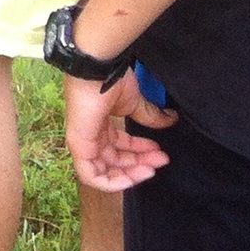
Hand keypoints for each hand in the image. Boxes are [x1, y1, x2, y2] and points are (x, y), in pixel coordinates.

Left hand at [66, 70, 178, 192]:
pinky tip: (136, 175)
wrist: (96, 68)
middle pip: (116, 161)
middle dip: (141, 163)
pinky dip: (113, 182)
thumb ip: (150, 116)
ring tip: (155, 164)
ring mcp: (83, 142)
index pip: (120, 149)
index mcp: (100, 126)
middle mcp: (91, 135)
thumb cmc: (110, 80)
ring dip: (133, 173)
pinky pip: (91, 176)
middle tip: (162, 159)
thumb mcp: (135, 103)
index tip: (160, 152)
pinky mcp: (78, 146)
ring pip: (106, 172)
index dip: (141, 153)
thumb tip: (171, 121)